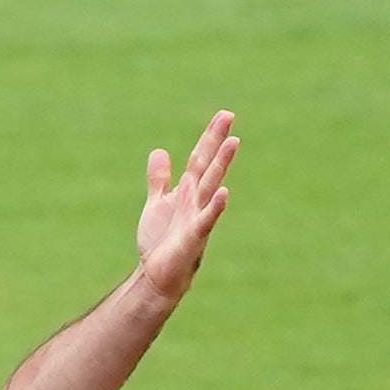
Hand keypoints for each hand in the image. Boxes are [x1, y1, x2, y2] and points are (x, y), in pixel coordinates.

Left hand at [133, 111, 239, 302]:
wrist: (157, 274)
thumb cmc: (161, 241)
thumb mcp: (157, 203)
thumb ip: (159, 179)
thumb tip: (159, 150)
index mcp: (187, 190)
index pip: (200, 158)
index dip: (210, 137)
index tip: (224, 114)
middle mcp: (196, 199)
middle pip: (207, 165)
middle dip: (217, 141)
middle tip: (228, 116)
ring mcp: (197, 216)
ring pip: (210, 185)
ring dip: (221, 164)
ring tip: (233, 142)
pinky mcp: (194, 236)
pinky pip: (206, 219)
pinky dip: (215, 206)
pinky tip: (224, 192)